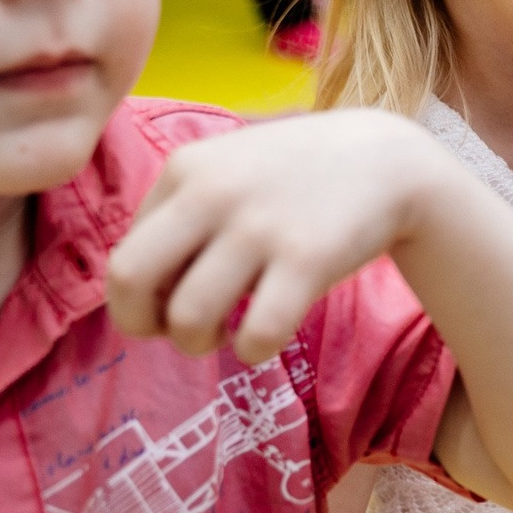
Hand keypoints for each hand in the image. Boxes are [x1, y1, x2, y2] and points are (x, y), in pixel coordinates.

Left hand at [107, 108, 439, 362]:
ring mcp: (260, 227)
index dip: (139, 297)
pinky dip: (252, 351)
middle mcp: (213, 193)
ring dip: (199, 343)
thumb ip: (179, 212)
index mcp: (185, 168)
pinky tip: (266, 335)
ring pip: (188, 318)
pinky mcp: (307, 260)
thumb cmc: (297, 175)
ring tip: (227, 331)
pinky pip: (256, 336)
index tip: (173, 301)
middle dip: (140, 323)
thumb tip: (135, 288)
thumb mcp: (228, 167)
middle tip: (172, 330)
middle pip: (129, 279)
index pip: (124, 254)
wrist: (388, 161)